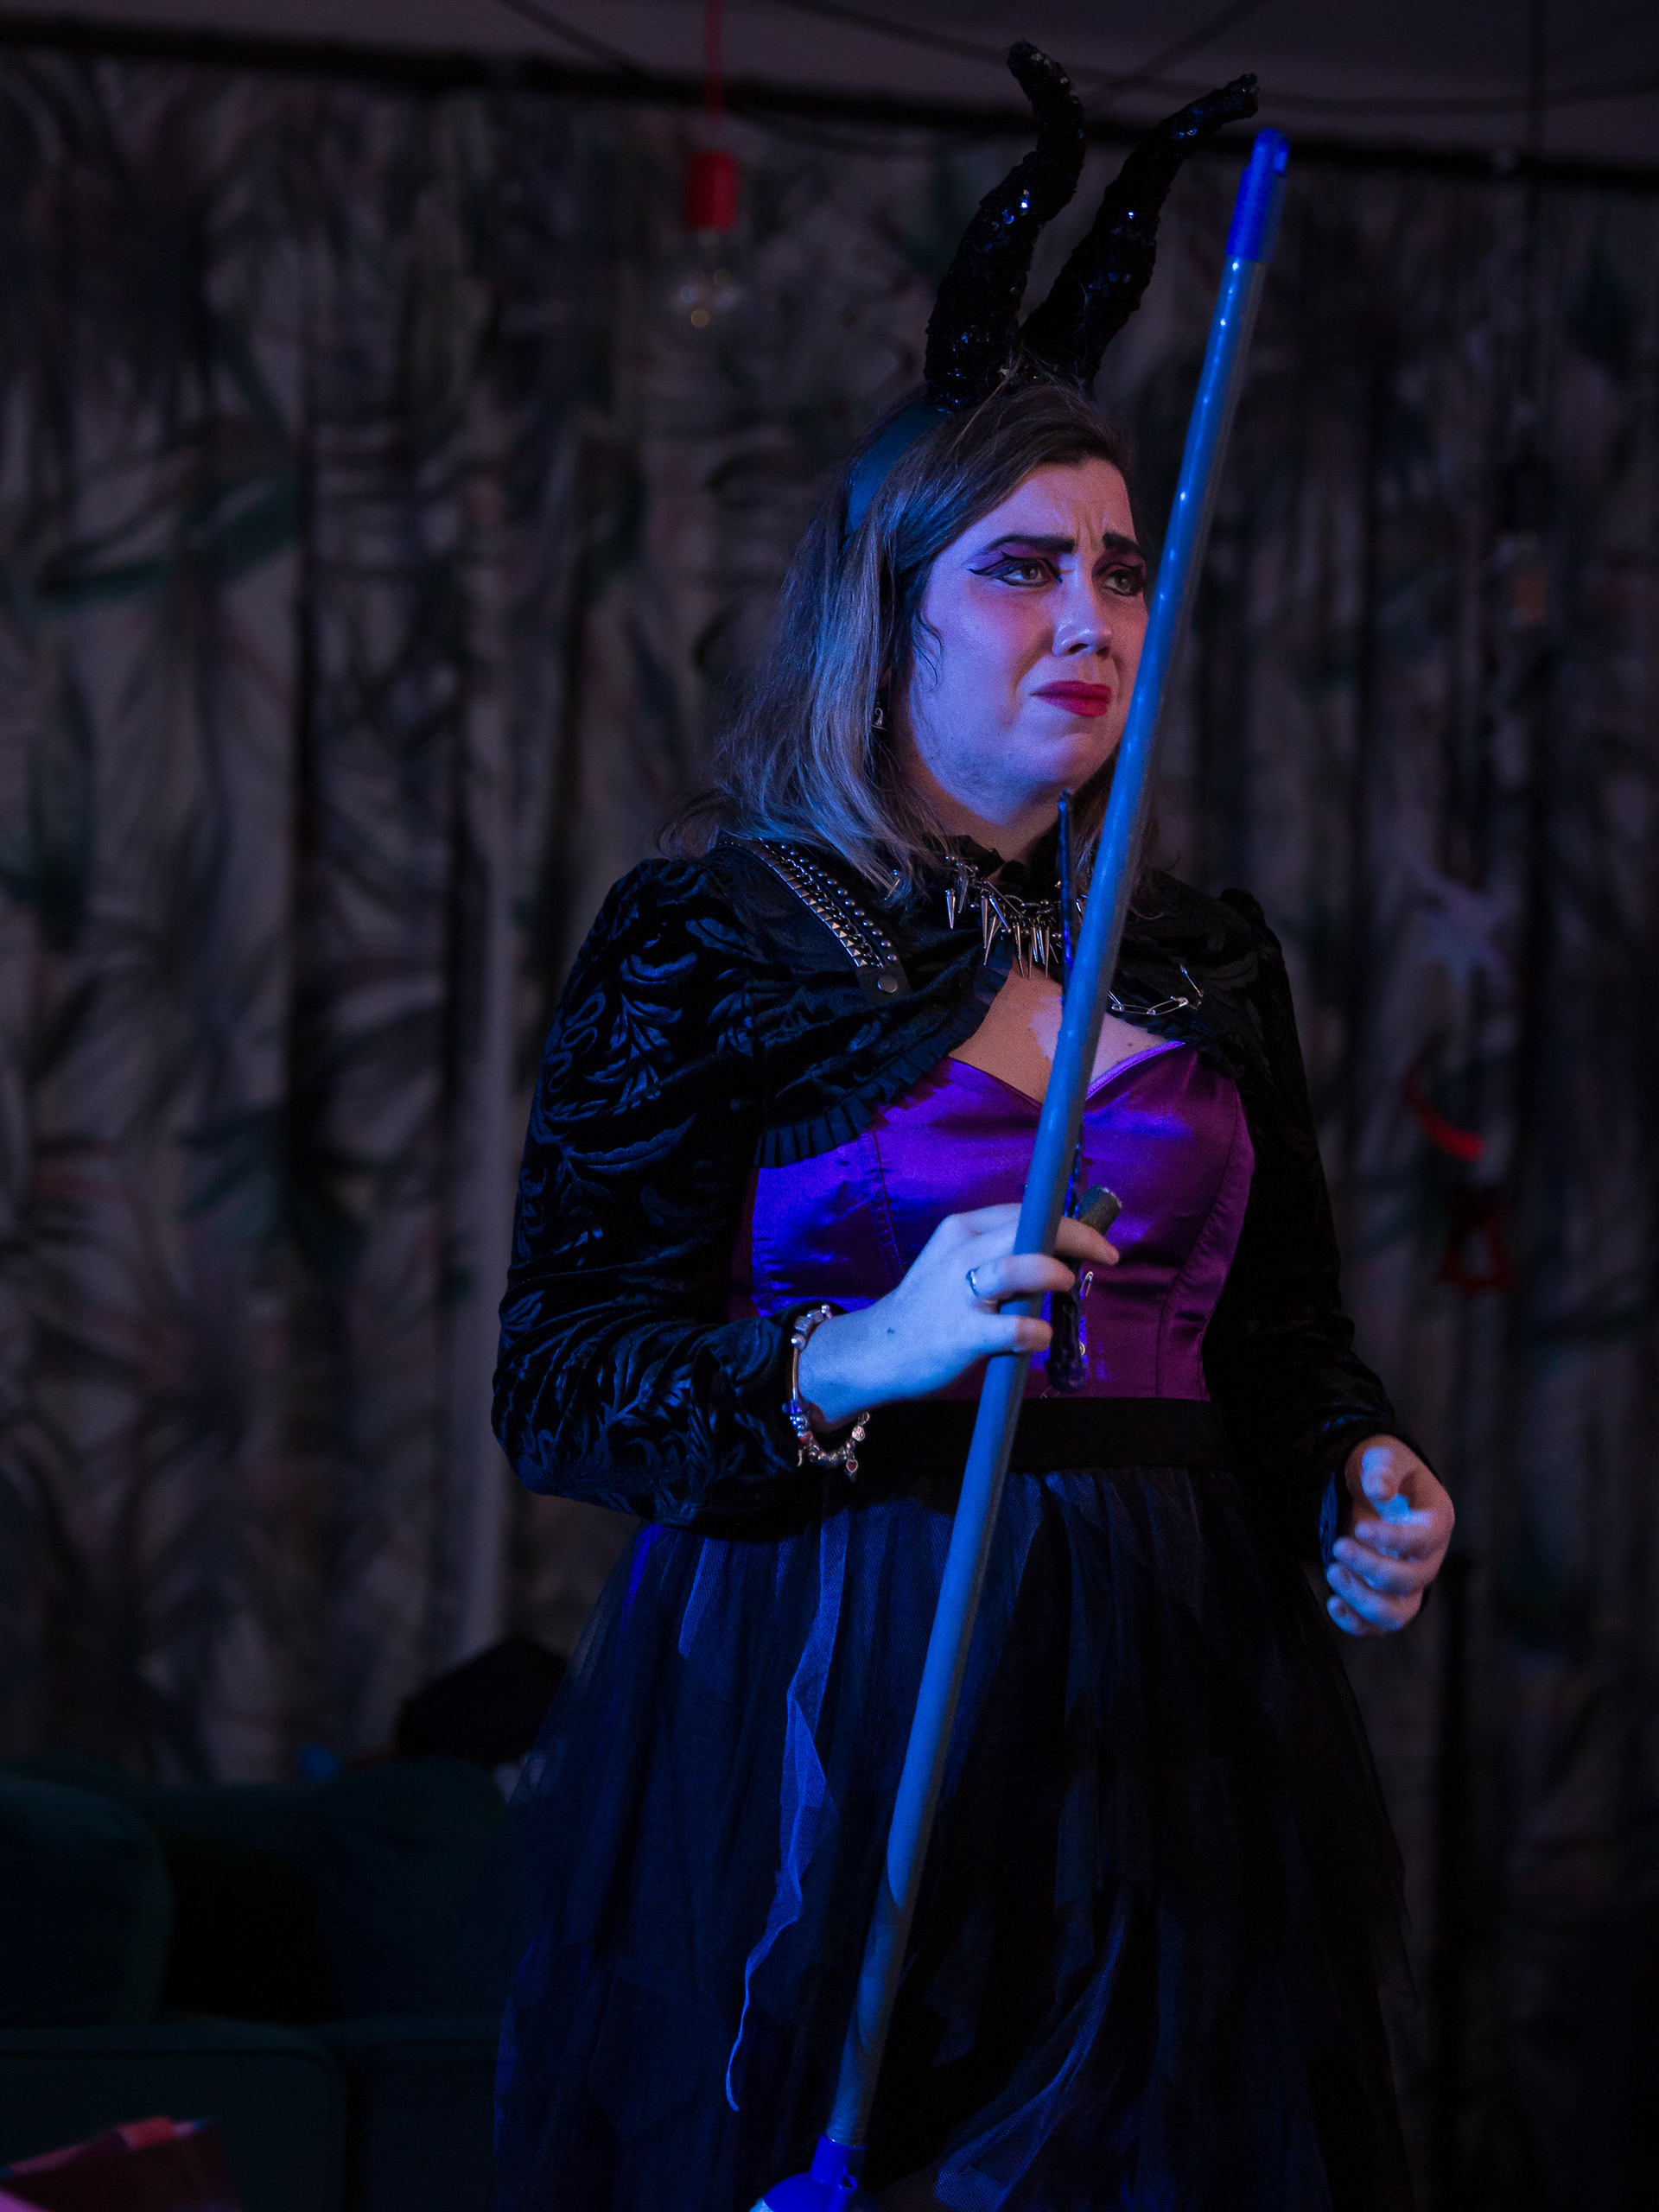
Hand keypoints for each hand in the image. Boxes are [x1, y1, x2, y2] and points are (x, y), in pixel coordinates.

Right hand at [796, 1203, 1117, 1427]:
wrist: (878, 1349)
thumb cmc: (930, 1307)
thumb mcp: (957, 1262)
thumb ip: (1000, 1253)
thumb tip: (1060, 1254)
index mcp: (963, 1229)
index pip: (1025, 1213)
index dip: (1069, 1224)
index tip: (1101, 1242)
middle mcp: (961, 1252)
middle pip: (1028, 1230)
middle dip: (1076, 1239)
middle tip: (1107, 1256)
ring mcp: (959, 1293)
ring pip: (1016, 1266)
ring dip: (1051, 1272)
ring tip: (1068, 1284)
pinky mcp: (960, 1333)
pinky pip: (1009, 1328)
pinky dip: (1034, 1331)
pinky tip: (1039, 1338)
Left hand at [1325, 1435, 1454, 1636]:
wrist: (1374, 1489)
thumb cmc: (1383, 1472)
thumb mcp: (1383, 1457)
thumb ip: (1383, 1471)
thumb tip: (1379, 1491)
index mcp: (1436, 1521)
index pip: (1424, 1541)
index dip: (1394, 1539)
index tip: (1361, 1529)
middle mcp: (1428, 1558)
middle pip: (1410, 1579)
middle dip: (1372, 1567)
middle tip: (1337, 1546)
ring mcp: (1409, 1583)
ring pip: (1398, 1613)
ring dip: (1364, 1600)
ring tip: (1333, 1572)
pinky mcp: (1386, 1598)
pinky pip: (1377, 1626)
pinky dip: (1356, 1623)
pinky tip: (1332, 1603)